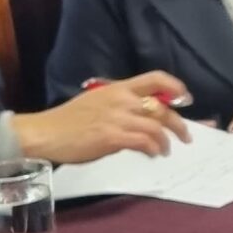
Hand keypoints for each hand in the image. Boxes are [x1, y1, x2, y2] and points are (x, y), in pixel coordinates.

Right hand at [10, 72, 193, 162]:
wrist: (45, 133)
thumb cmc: (69, 120)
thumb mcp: (97, 102)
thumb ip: (121, 106)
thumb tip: (142, 117)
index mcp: (118, 88)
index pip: (155, 78)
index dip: (175, 87)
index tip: (186, 98)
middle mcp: (121, 99)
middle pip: (162, 106)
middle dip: (179, 123)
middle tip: (186, 136)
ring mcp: (117, 118)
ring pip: (156, 126)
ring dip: (166, 141)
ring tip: (166, 150)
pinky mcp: (112, 136)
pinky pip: (143, 141)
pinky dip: (152, 149)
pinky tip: (152, 154)